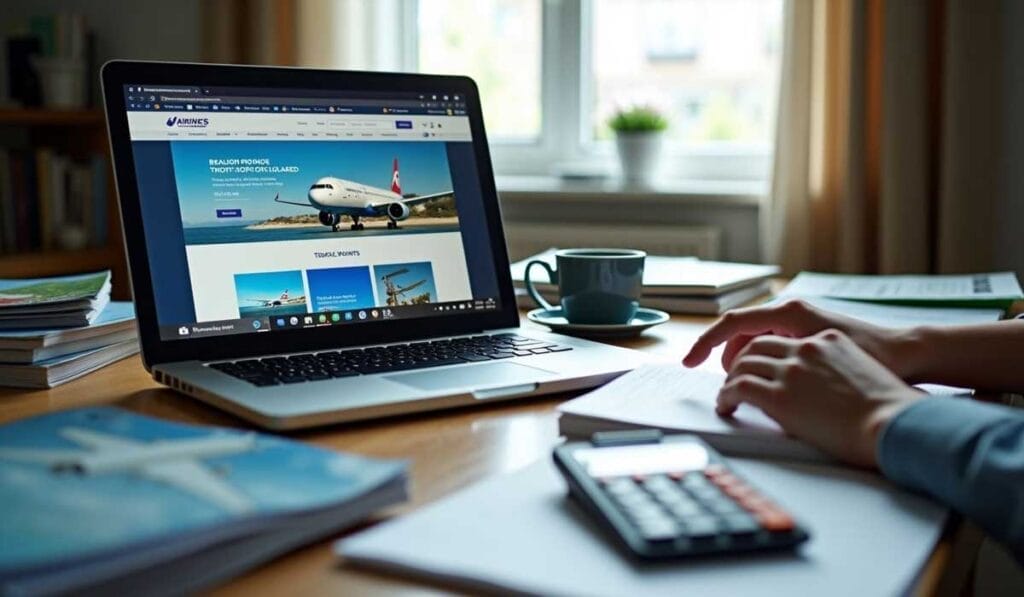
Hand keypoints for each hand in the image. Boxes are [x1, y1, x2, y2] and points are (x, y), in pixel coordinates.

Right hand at [683, 299, 916, 378]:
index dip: (706, 343)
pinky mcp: (809, 332)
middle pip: (740, 332)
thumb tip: (743, 373)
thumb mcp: (816, 359)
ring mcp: (800, 321)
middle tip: (732, 387)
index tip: (689, 362)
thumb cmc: (872, 357)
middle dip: (728, 359)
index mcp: (789, 313)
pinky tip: (775, 381)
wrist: (909, 353)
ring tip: (754, 388)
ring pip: (755, 340)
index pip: (732, 323)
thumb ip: (776, 363)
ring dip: (746, 361)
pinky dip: (764, 360)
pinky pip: (772, 343)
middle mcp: (792, 311)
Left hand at [717, 329, 921, 467]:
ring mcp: (792, 370)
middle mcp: (806, 347)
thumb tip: (816, 385)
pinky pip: (738, 388)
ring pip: (741, 365)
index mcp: (824, 338)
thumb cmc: (886, 407)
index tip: (747, 360)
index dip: (756, 349)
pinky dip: (726, 396)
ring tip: (726, 397)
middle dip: (735, 362)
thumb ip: (829, 367)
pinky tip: (726, 406)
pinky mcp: (781, 396)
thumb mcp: (857, 369)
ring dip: (729, 381)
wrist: (895, 423)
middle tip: (730, 379)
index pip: (778, 335)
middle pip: (753, 345)